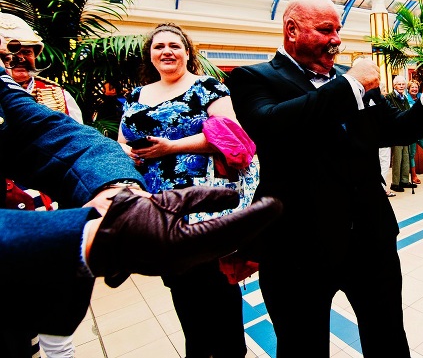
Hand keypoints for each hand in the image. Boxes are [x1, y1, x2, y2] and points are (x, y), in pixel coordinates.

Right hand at [85, 185, 281, 282]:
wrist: (108, 238)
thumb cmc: (135, 216)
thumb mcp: (172, 201)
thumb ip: (205, 199)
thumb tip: (235, 197)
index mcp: (185, 245)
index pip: (230, 230)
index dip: (256, 217)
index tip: (276, 204)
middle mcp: (189, 259)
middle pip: (232, 242)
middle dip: (256, 224)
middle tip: (276, 206)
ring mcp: (186, 263)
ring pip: (225, 247)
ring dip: (245, 229)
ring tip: (263, 211)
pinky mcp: (183, 259)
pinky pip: (213, 248)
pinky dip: (230, 234)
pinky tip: (239, 224)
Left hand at [131, 136, 175, 161]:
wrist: (171, 148)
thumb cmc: (165, 143)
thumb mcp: (159, 139)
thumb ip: (152, 139)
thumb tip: (146, 137)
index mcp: (152, 149)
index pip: (142, 150)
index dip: (137, 150)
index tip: (132, 149)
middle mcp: (152, 154)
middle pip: (142, 155)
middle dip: (137, 154)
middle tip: (131, 153)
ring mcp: (153, 156)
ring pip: (144, 157)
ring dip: (139, 156)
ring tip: (135, 155)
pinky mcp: (155, 156)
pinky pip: (148, 158)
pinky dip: (144, 158)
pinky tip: (142, 157)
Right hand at [349, 56, 380, 90]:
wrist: (351, 82)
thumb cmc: (352, 77)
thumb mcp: (356, 68)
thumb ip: (363, 68)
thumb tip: (366, 71)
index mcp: (366, 61)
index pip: (373, 64)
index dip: (372, 70)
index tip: (370, 74)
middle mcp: (371, 65)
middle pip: (377, 70)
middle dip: (374, 75)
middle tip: (370, 80)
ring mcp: (374, 72)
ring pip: (378, 77)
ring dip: (374, 81)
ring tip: (368, 84)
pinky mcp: (376, 79)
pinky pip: (377, 83)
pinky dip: (374, 86)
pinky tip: (368, 86)